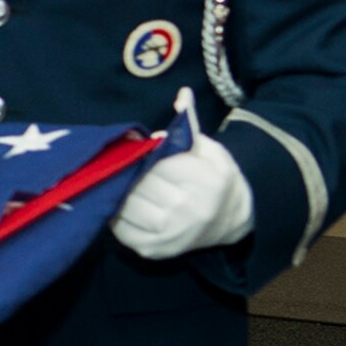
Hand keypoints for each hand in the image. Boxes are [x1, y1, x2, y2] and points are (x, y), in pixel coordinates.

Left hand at [113, 95, 253, 258]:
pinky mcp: (155, 250)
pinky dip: (113, 214)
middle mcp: (189, 211)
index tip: (134, 149)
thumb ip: (189, 125)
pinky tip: (117, 202)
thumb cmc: (214, 177)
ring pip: (124, 206)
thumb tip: (182, 95)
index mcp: (205, 181)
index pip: (156, 164)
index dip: (140, 155)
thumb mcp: (209, 149)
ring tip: (117, 181)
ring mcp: (171, 234)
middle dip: (126, 172)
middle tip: (118, 164)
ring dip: (115, 192)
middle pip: (138, 185)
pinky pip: (120, 229)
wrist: (231, 220)